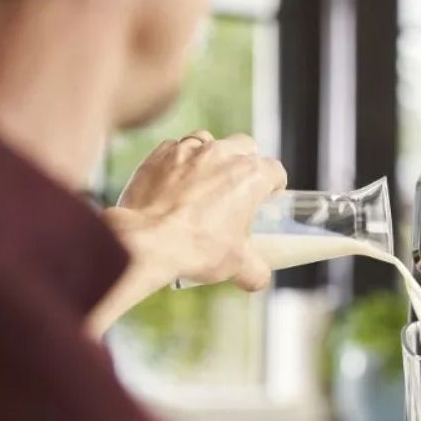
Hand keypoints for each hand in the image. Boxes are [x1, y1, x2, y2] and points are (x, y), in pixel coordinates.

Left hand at [88, 131, 286, 336]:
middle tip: (237, 189)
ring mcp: (188, 150)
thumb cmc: (197, 248)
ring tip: (204, 183)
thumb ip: (256, 271)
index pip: (275, 171)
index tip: (267, 199)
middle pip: (245, 146)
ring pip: (209, 142)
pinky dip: (178, 163)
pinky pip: (175, 150)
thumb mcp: (238, 266)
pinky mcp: (158, 154)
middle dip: (246, 163)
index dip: (274, 186)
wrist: (145, 242)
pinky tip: (174, 185)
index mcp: (251, 175)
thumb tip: (258, 277)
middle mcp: (222, 154)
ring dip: (212, 158)